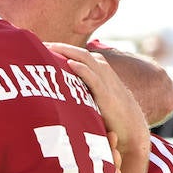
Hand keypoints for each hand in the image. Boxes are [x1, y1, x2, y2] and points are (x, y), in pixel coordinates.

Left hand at [47, 42, 149, 172]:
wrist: (132, 128)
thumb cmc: (111, 113)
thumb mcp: (95, 95)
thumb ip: (82, 86)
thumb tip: (60, 85)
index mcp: (101, 70)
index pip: (79, 54)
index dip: (62, 48)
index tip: (42, 45)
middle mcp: (104, 72)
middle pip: (80, 53)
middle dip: (61, 47)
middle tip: (40, 43)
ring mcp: (106, 82)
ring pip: (86, 60)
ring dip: (68, 52)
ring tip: (49, 48)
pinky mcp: (107, 96)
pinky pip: (94, 79)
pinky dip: (82, 70)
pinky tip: (70, 64)